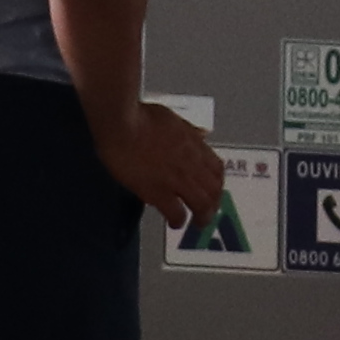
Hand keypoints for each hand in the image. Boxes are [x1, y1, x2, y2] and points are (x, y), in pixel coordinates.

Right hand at [103, 104, 226, 230]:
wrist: (122, 124)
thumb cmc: (140, 116)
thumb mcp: (173, 118)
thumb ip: (189, 131)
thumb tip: (202, 134)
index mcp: (195, 145)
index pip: (217, 169)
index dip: (218, 183)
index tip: (214, 189)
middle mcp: (192, 164)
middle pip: (214, 189)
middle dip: (214, 203)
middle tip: (207, 212)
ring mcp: (177, 179)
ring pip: (202, 204)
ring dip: (202, 216)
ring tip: (197, 223)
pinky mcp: (158, 191)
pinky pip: (176, 212)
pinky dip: (178, 220)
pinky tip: (174, 224)